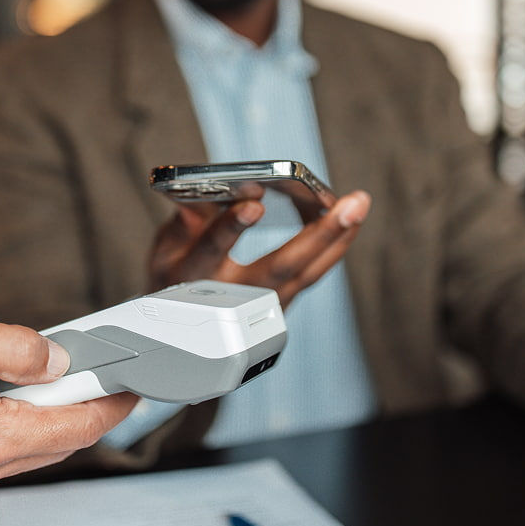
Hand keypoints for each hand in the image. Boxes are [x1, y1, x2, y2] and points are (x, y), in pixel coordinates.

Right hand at [0, 302, 137, 499]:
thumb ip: (18, 348)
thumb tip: (57, 360)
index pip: (73, 428)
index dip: (108, 407)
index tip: (127, 393)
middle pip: (50, 445)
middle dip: (75, 412)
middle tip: (86, 378)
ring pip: (17, 454)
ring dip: (34, 422)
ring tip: (31, 381)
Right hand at [148, 191, 370, 304]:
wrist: (185, 333)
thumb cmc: (176, 278)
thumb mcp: (165, 249)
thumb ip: (184, 220)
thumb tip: (206, 192)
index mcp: (194, 277)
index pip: (213, 249)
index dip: (232, 226)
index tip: (254, 204)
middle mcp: (233, 296)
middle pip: (281, 267)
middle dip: (319, 234)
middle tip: (350, 204)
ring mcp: (262, 306)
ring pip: (307, 273)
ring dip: (338, 238)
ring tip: (359, 204)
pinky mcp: (281, 305)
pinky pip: (312, 273)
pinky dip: (333, 246)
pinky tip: (348, 221)